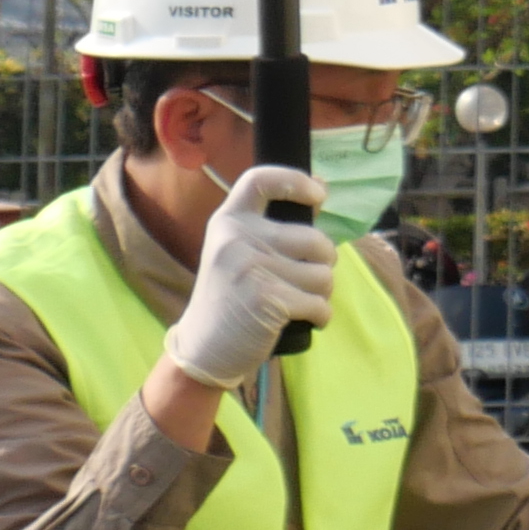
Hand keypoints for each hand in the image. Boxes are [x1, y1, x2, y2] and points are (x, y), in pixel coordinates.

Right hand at [159, 173, 339, 389]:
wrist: (204, 349)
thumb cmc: (233, 298)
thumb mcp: (240, 252)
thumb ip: (274, 225)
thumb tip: (321, 185)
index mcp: (229, 221)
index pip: (261, 180)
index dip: (297, 180)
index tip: (319, 194)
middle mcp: (236, 238)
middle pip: (316, 240)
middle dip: (322, 264)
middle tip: (299, 281)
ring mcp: (251, 267)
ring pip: (324, 274)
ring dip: (320, 293)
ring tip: (293, 302)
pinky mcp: (267, 298)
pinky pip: (321, 303)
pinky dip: (320, 316)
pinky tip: (302, 320)